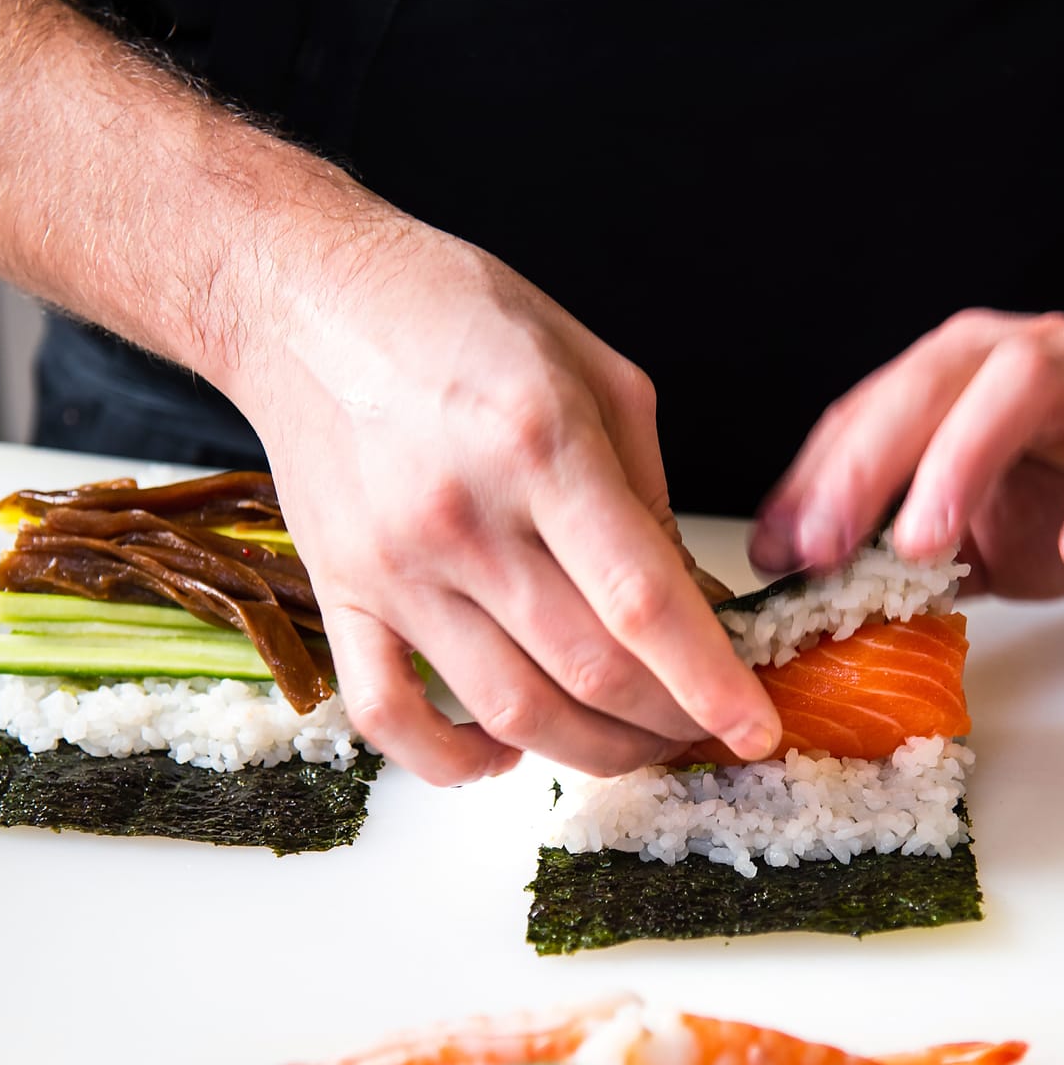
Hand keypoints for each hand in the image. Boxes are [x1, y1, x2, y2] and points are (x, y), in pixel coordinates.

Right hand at [231, 214, 779, 783]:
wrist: (308, 302)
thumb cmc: (455, 317)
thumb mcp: (594, 368)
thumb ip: (645, 490)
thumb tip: (687, 601)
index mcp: (540, 443)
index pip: (644, 601)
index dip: (710, 681)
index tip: (755, 727)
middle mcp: (464, 516)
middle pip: (589, 670)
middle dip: (669, 722)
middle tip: (704, 727)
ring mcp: (395, 567)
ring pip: (509, 710)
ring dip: (589, 750)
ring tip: (632, 743)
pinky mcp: (339, 595)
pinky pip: (389, 716)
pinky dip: (452, 762)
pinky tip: (504, 753)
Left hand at [749, 309, 1063, 598]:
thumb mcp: (992, 530)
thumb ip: (911, 549)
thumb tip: (814, 589)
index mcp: (967, 379)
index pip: (872, 412)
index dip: (814, 479)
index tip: (772, 551)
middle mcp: (1029, 360)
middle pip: (929, 382)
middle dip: (864, 463)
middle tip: (823, 546)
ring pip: (1021, 387)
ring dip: (962, 460)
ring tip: (926, 543)